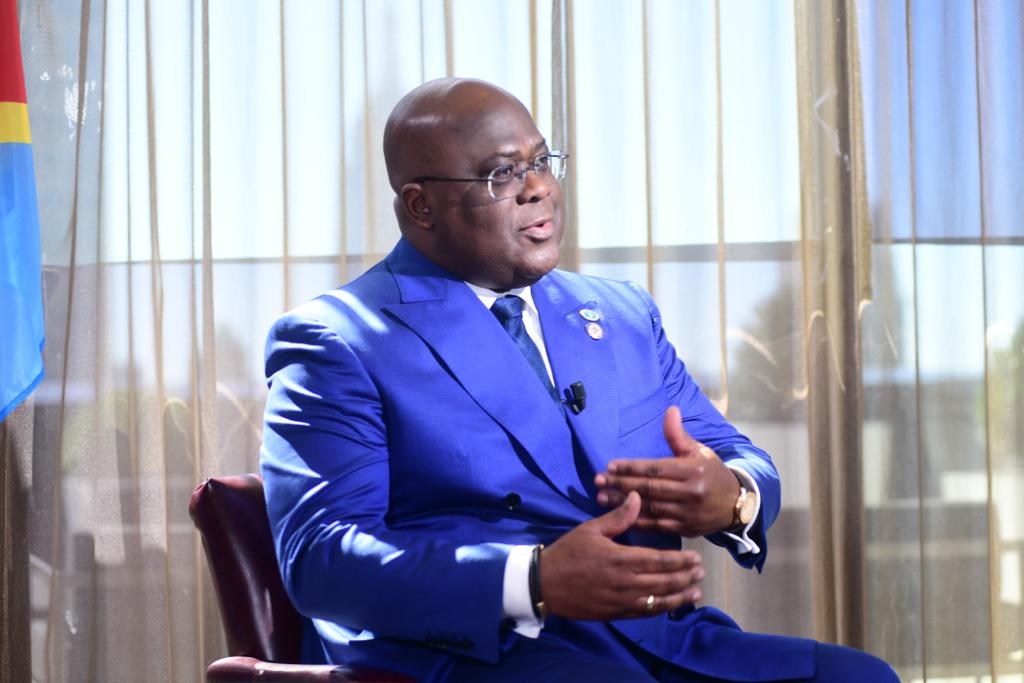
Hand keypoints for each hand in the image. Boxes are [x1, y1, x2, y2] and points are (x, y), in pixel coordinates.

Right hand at [540, 491, 703, 619]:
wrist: (545, 584)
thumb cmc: (568, 552)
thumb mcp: (591, 529)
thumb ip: (618, 517)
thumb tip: (638, 497)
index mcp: (620, 559)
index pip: (659, 561)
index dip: (680, 561)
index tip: (695, 558)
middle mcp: (625, 582)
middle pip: (664, 582)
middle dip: (685, 577)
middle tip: (701, 572)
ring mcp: (621, 601)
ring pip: (658, 600)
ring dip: (679, 597)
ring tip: (695, 592)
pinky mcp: (615, 613)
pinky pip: (644, 612)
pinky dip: (660, 609)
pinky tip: (671, 605)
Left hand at [594, 406, 739, 536]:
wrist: (737, 504)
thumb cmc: (713, 473)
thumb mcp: (700, 451)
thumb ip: (679, 435)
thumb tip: (670, 410)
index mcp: (693, 470)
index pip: (655, 468)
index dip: (630, 467)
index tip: (609, 466)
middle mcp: (690, 493)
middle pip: (648, 488)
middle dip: (619, 484)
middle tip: (598, 481)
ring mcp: (687, 514)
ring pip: (649, 507)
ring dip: (622, 503)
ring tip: (601, 498)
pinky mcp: (684, 530)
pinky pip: (656, 525)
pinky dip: (636, 520)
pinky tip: (620, 515)